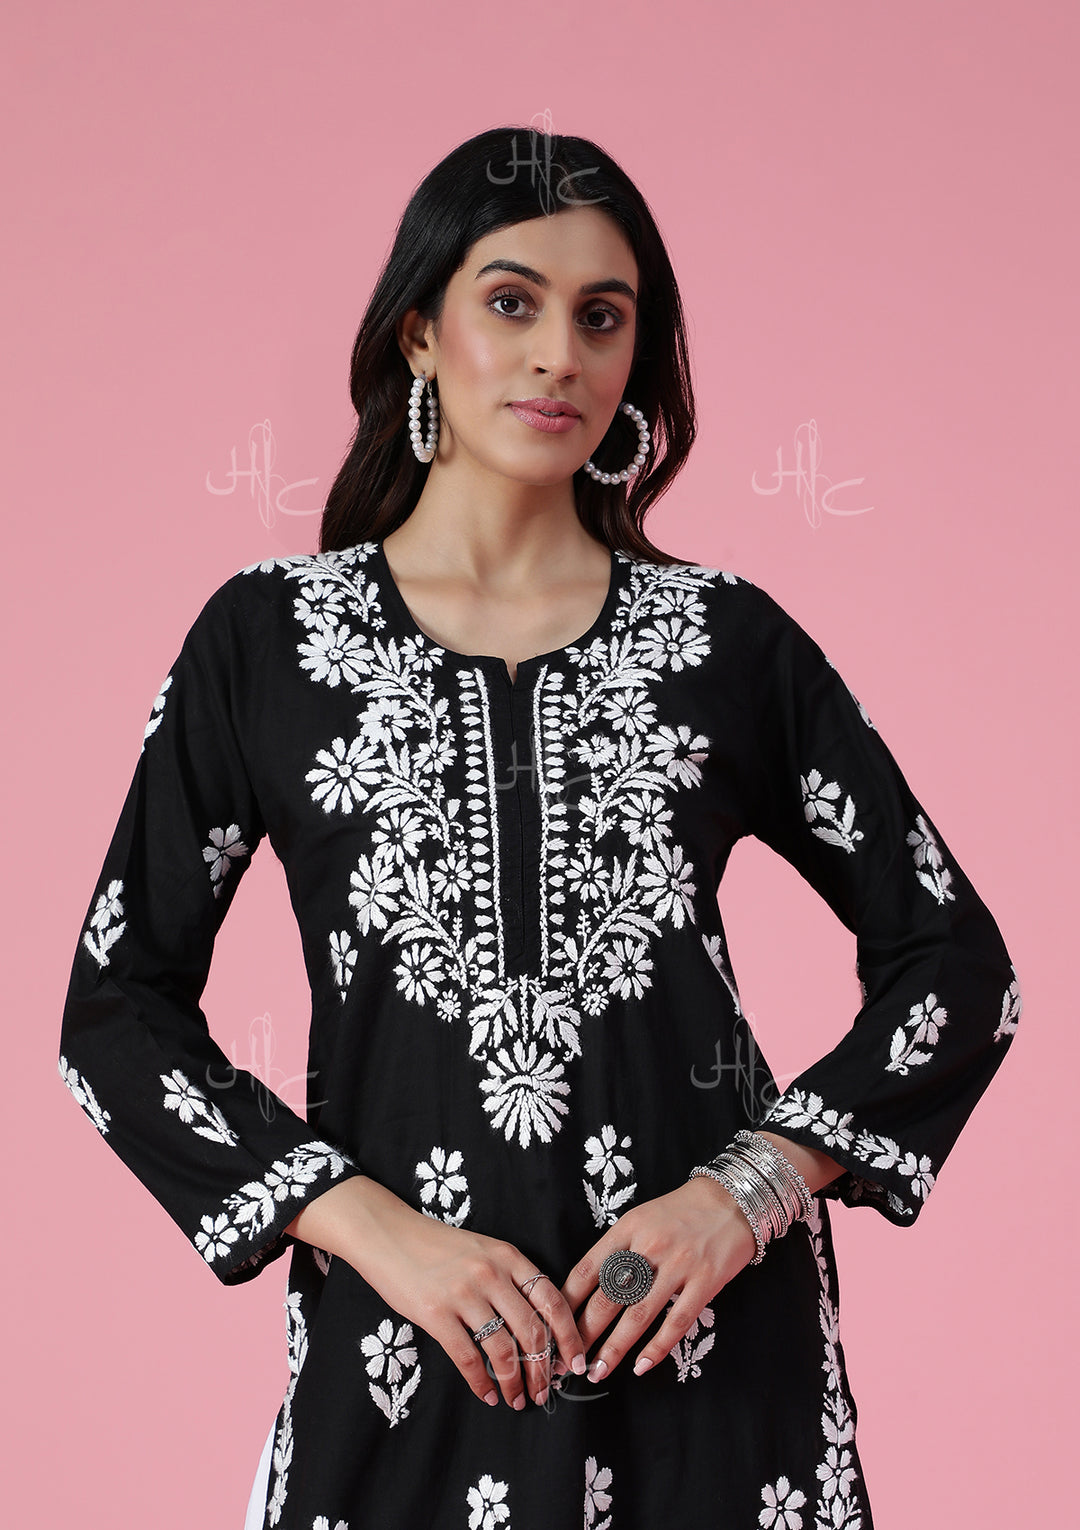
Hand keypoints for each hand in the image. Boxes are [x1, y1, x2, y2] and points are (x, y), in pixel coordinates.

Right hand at [288, 1175, 587, 1409]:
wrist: (388, 1234)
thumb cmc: (437, 1246)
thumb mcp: (482, 1250)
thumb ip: (509, 1279)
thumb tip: (539, 1326)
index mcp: (508, 1256)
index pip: (552, 1300)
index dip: (569, 1336)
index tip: (575, 1362)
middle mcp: (491, 1273)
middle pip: (532, 1331)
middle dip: (543, 1369)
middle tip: (545, 1392)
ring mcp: (463, 1293)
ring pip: (503, 1349)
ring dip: (515, 1382)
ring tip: (517, 1400)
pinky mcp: (435, 1313)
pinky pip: (468, 1357)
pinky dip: (481, 1383)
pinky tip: (487, 1395)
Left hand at [554, 1176, 757, 1382]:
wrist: (730, 1201)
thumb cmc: (679, 1212)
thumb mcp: (641, 1218)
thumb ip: (618, 1249)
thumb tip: (587, 1289)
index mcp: (628, 1228)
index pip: (587, 1270)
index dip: (567, 1302)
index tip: (554, 1327)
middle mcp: (649, 1246)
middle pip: (608, 1298)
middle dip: (584, 1334)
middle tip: (569, 1360)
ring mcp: (678, 1264)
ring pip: (638, 1315)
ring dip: (614, 1349)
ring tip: (597, 1371)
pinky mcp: (705, 1281)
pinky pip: (676, 1322)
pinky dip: (657, 1348)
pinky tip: (641, 1366)